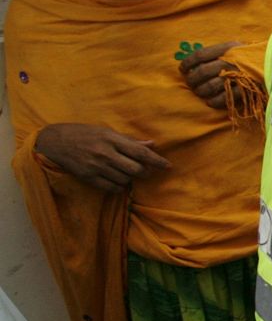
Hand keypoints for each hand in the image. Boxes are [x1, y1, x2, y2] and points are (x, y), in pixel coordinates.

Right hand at [34, 123, 169, 192]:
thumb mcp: (106, 131)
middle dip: (145, 172)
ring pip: (125, 179)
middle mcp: (105, 153)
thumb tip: (152, 144)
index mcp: (111, 139)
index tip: (168, 166)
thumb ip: (129, 140)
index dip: (157, 161)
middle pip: (136, 169)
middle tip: (145, 171)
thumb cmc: (83, 134)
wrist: (54, 142)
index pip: (140, 152)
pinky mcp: (88, 177)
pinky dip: (119, 186)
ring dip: (130, 178)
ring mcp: (96, 167)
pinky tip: (117, 180)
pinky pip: (112, 188)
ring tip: (126, 172)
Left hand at [178, 42, 242, 109]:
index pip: (200, 55)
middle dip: (192, 79)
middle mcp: (230, 62)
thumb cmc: (256, 57)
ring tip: (199, 92)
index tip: (182, 69)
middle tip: (190, 83)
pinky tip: (209, 101)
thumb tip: (197, 61)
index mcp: (228, 49)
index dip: (188, 63)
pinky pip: (222, 99)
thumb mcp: (240, 47)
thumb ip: (221, 52)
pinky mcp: (244, 91)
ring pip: (209, 86)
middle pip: (202, 72)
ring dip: (200, 91)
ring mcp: (237, 77)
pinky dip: (212, 101)